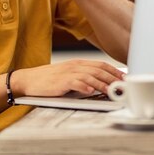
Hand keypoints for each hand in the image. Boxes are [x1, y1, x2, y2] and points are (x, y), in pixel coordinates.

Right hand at [10, 60, 125, 96]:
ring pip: (90, 76)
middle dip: (113, 78)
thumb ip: (83, 77)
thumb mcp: (68, 75)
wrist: (28, 80)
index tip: (124, 78)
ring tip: (112, 90)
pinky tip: (91, 91)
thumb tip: (102, 84)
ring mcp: (67, 73)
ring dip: (102, 84)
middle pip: (98, 70)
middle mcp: (75, 66)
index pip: (101, 64)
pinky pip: (75, 83)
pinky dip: (84, 86)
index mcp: (78, 63)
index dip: (114, 71)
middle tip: (123, 86)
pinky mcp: (60, 82)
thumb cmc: (49, 80)